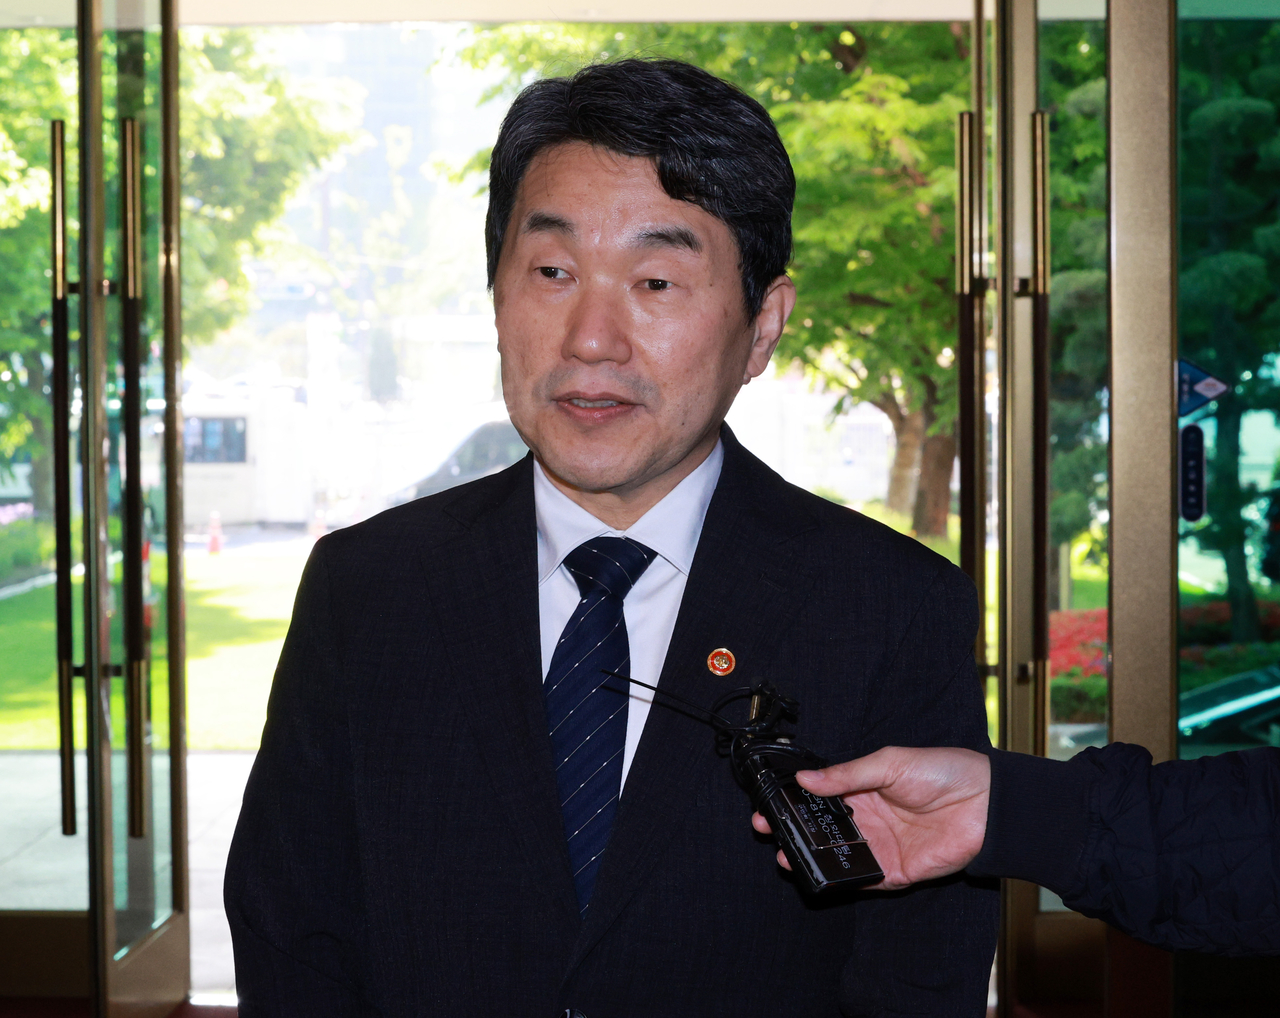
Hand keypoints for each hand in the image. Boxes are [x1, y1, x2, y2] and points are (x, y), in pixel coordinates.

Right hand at [750, 746, 990, 889]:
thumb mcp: (889, 763)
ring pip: (837, 856)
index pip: (821, 796)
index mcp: (864, 788)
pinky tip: (819, 875)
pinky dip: (842, 880)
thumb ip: (847, 774)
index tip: (769, 802)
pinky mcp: (896, 871)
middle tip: (768, 828)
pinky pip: (863, 880)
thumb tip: (805, 779)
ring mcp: (881, 846)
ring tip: (784, 853)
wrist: (987, 804)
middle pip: (823, 829)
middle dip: (794, 829)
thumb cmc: (943, 772)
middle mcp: (869, 818)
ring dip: (811, 857)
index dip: (795, 800)